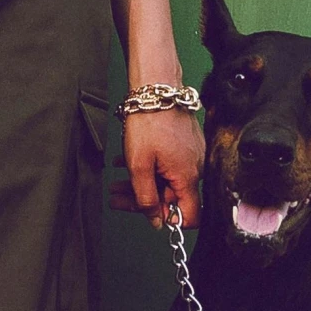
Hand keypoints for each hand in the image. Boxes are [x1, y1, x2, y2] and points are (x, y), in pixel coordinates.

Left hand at [110, 107, 202, 230]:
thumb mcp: (139, 165)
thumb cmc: (149, 121)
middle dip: (142, 200)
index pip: (189, 216)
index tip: (147, 215)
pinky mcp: (185, 144)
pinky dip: (148, 168)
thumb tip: (156, 221)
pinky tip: (125, 163)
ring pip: (165, 179)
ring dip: (140, 183)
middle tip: (117, 198)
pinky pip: (168, 164)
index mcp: (187, 177)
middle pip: (170, 197)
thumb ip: (146, 197)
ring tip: (116, 183)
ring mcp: (191, 155)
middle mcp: (194, 168)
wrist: (156, 88)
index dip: (168, 220)